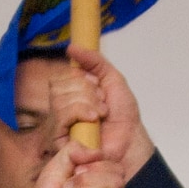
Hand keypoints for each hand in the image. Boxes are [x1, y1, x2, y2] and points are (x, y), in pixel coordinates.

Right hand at [48, 47, 154, 175]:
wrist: (131, 139)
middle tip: (102, 103)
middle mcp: (61, 109)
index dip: (80, 79)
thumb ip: (93, 60)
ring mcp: (58, 125)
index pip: (59, 77)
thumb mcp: (111, 78)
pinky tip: (94, 120)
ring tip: (101, 114)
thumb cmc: (122, 115)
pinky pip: (61, 116)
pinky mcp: (60, 140)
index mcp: (69, 94)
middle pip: (58, 86)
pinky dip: (80, 112)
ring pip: (59, 100)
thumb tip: (71, 47)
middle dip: (86, 91)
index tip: (98, 87)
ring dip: (87, 103)